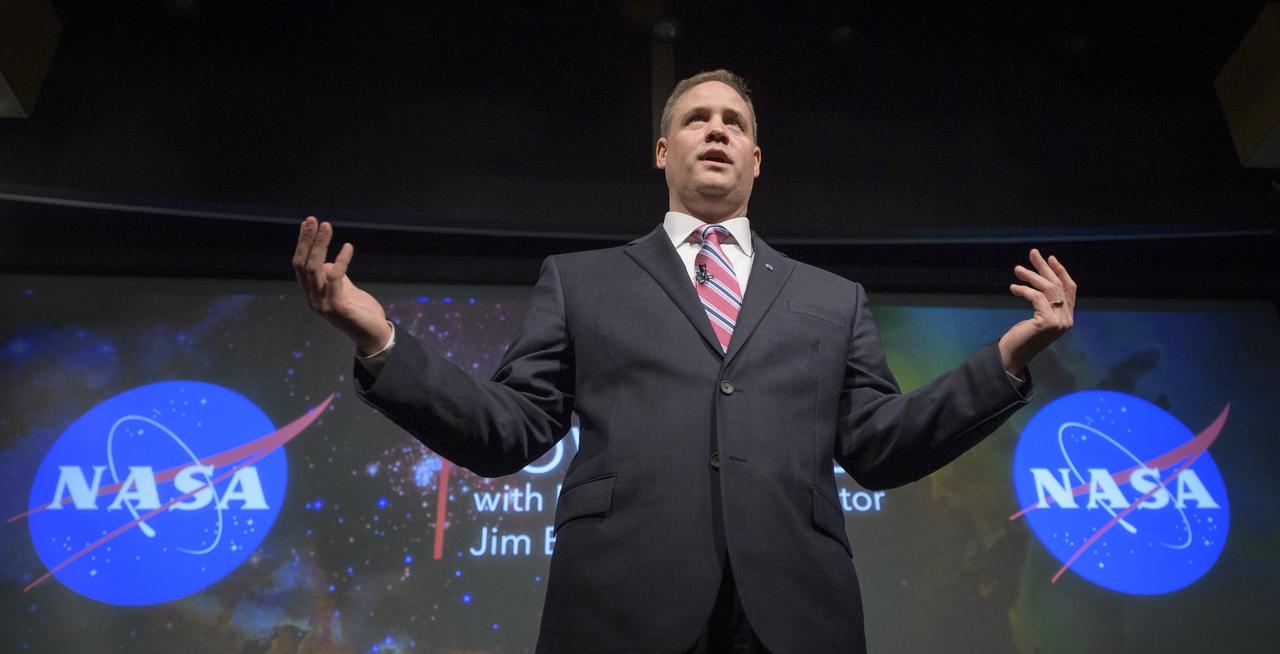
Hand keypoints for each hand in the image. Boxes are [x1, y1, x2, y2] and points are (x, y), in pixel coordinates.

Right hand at [292, 216, 392, 354]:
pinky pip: (335, 278)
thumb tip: (328, 262)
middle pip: (303, 264)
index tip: (308, 224)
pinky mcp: (337, 307)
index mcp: (312, 293)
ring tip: (326, 226)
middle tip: (312, 220)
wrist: (373, 334)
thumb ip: (334, 277)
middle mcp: (312, 298)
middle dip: (307, 240)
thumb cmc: (359, 311)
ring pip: (315, 269)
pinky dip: (341, 260)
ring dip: (320, 245)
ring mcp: (322, 304)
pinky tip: (348, 247)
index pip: (300, 265)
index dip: (302, 244)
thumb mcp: (345, 290)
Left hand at [998, 248, 1076, 376]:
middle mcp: (1067, 319)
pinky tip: (1013, 288)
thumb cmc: (1022, 336)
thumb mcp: (1037, 317)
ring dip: (1031, 276)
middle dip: (1044, 268)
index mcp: (1067, 317)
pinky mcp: (1048, 323)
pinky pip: (1036, 297)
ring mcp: (1059, 322)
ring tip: (1017, 269)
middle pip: (1058, 285)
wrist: (1013, 355)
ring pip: (1048, 289)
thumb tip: (1039, 280)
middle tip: (1032, 253)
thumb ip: (1044, 303)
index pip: (1069, 289)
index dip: (1061, 272)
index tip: (1050, 258)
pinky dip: (1024, 290)